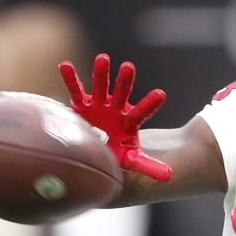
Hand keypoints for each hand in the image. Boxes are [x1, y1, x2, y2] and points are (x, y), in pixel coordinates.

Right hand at [58, 53, 171, 180]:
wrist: (95, 152)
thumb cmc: (116, 154)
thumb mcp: (132, 160)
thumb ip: (149, 166)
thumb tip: (169, 176)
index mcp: (130, 121)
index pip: (142, 112)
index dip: (150, 104)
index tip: (161, 95)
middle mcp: (115, 109)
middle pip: (122, 92)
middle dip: (124, 80)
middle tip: (128, 67)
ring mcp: (98, 105)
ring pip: (100, 86)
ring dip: (101, 73)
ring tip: (103, 59)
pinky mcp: (81, 105)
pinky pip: (75, 91)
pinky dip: (71, 78)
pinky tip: (65, 65)